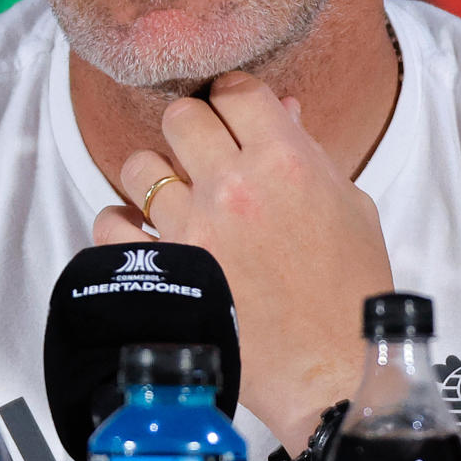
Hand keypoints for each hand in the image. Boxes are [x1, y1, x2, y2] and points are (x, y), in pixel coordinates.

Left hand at [92, 71, 393, 449]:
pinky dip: (118, 225)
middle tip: (200, 153)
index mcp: (286, 161)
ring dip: (153, 176)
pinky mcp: (164, 271)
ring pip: (139, 165)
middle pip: (180, 116)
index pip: (236, 90)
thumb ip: (310, 152)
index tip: (231, 114)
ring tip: (171, 196)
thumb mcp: (350, 207)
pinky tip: (139, 232)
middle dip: (190, 129)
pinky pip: (110, 227)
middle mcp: (233, 186)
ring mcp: (192, 228)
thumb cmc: (349, 292)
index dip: (232, 98)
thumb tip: (282, 109)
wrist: (331, 370)